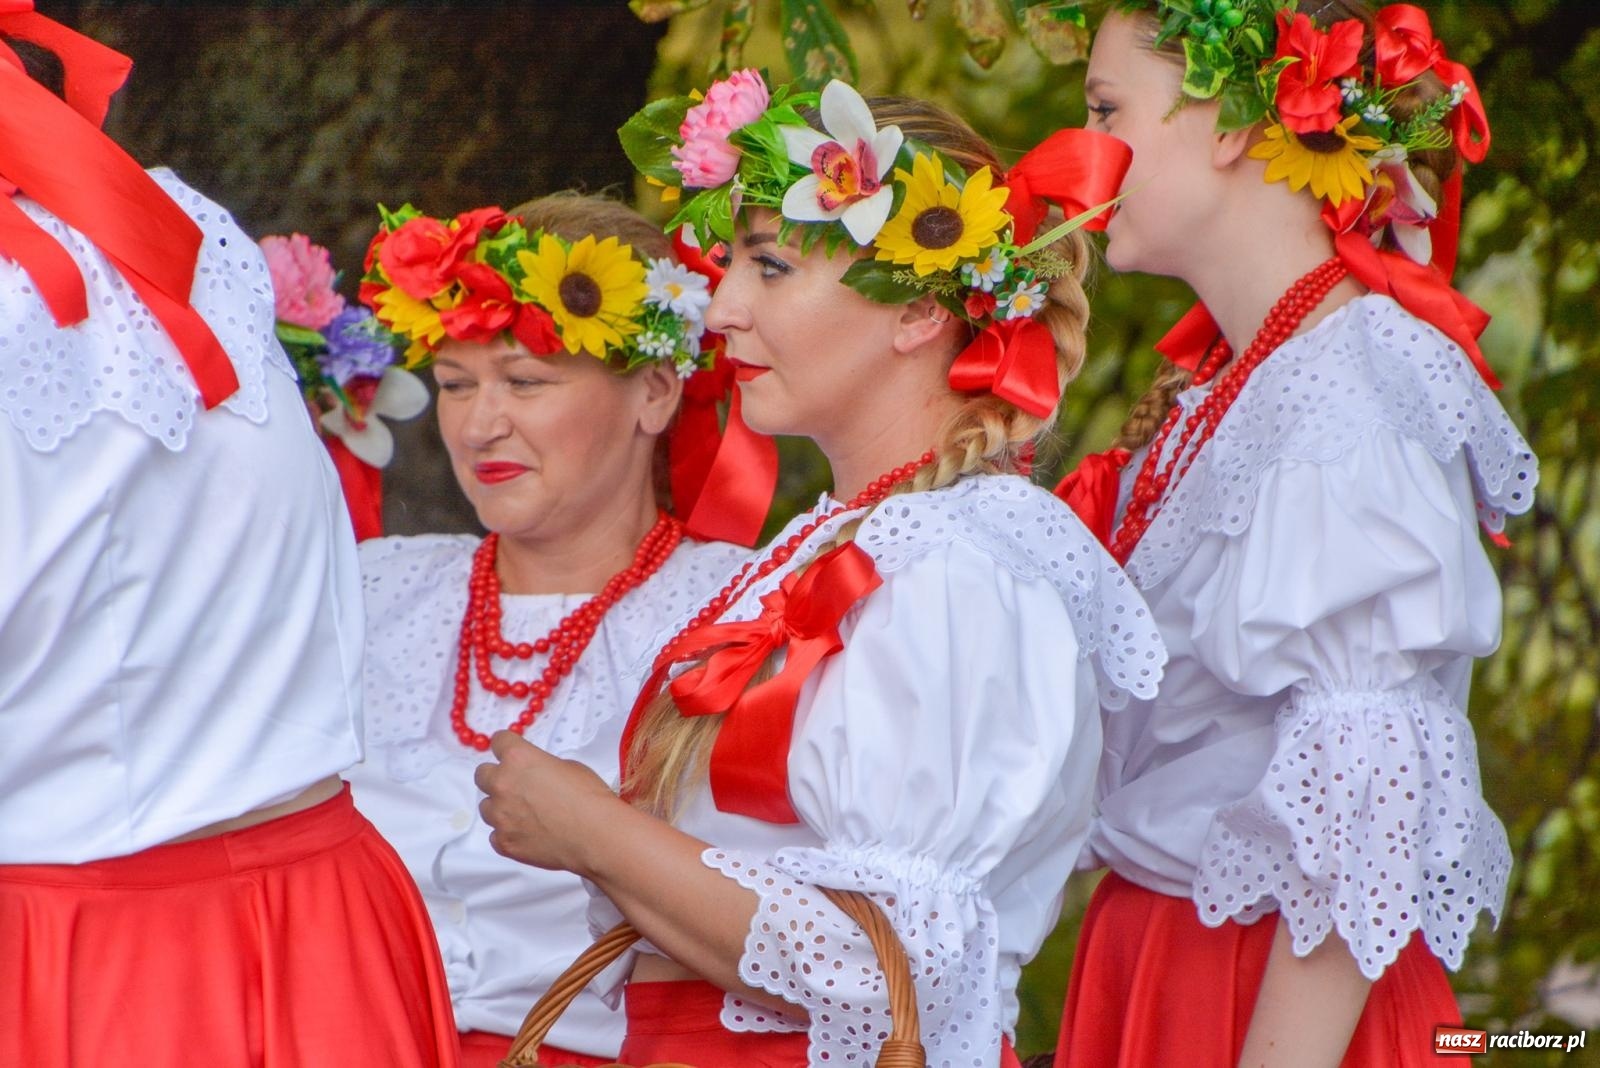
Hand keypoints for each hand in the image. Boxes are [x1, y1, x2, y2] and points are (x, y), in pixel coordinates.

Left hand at [473, 729, 622, 875]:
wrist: (595, 836)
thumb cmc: (589, 797)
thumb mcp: (568, 766)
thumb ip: (541, 766)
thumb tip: (534, 775)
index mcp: (518, 758)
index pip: (498, 741)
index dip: (507, 747)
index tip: (511, 753)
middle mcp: (502, 784)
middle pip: (482, 774)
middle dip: (496, 777)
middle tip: (517, 786)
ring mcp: (500, 816)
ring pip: (486, 807)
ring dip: (501, 807)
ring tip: (526, 814)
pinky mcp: (503, 842)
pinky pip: (496, 834)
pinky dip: (508, 833)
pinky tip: (529, 834)